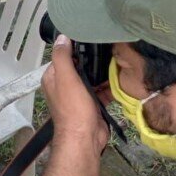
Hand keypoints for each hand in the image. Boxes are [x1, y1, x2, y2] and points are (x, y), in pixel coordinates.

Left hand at [42, 37, 109, 152]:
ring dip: (103, 73)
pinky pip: (102, 90)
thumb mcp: (66, 78)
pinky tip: (121, 78)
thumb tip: (62, 36)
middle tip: (109, 49)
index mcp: (53, 78)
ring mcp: (79, 95)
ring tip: (118, 60)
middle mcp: (64, 85)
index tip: (91, 39)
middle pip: (80, 67)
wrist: (85, 138)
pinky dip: (110, 86)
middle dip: (92, 61)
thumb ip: (63, 57)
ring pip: (92, 78)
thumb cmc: (73, 108)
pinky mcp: (92, 104)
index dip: (76, 48)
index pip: (63, 56)